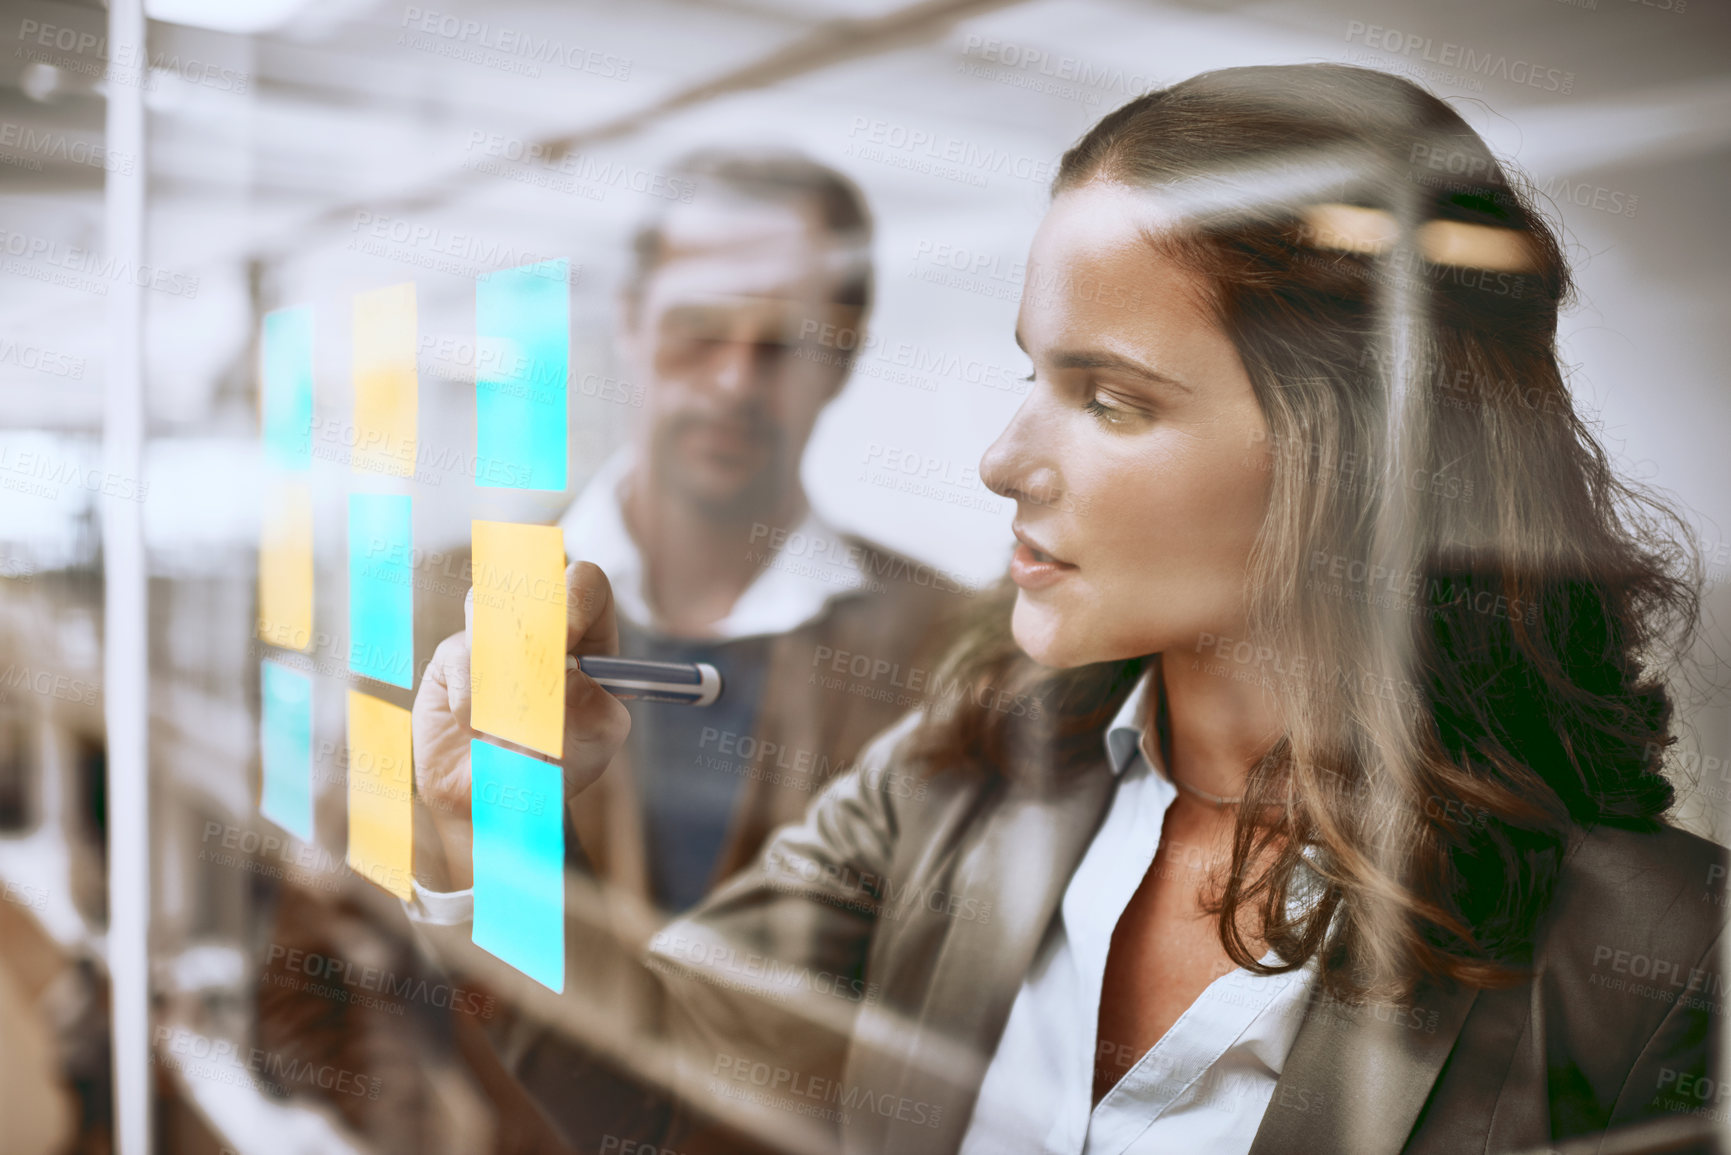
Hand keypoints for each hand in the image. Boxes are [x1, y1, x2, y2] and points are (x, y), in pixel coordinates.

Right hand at [412, 561, 632, 889]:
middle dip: (529, 640)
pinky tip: (476, 728)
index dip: (574, 599)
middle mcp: (541, 625)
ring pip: (488, 618)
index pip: (587, 586)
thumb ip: (595, 713)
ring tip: (509, 725)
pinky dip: (471, 702)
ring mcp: (493, 635)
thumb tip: (571, 679)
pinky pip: (459, 659)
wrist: (492, 803)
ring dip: (500, 681)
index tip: (565, 639)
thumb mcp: (593, 747)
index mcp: (589, 636)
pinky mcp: (452, 656)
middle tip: (530, 686)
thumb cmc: (553, 767)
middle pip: (530, 588)